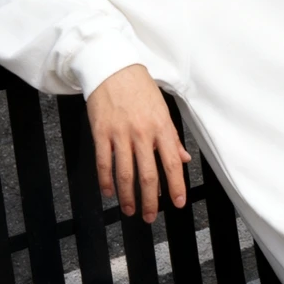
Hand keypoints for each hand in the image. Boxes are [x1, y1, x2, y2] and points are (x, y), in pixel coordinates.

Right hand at [87, 64, 191, 222]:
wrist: (112, 67)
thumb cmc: (140, 88)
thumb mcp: (163, 110)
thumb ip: (172, 138)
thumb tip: (183, 159)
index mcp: (162, 127)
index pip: (172, 163)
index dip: (176, 186)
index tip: (178, 203)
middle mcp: (143, 133)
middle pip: (149, 174)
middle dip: (151, 200)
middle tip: (151, 216)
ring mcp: (120, 134)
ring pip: (125, 173)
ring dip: (128, 196)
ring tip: (130, 210)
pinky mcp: (100, 133)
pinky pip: (103, 163)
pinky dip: (106, 181)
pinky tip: (109, 192)